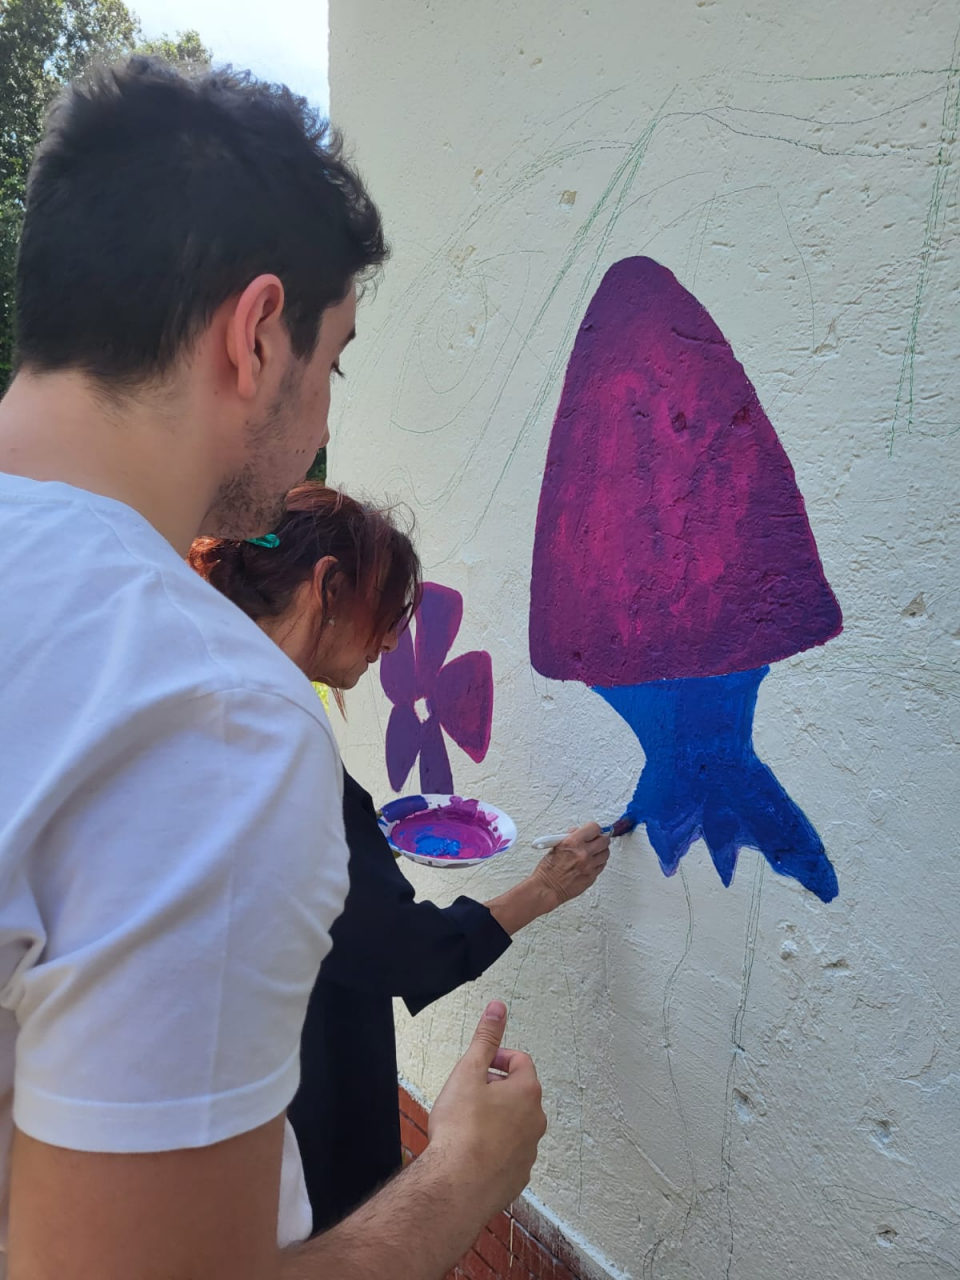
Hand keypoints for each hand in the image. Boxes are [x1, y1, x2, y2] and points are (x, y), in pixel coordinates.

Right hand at [427, 1001, 545, 1218]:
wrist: (456, 1186)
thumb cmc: (460, 1132)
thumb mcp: (467, 1072)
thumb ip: (485, 1038)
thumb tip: (498, 1009)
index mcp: (527, 1092)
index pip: (520, 1061)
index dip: (497, 1059)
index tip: (477, 1068)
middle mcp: (535, 1121)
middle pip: (518, 1093)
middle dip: (494, 1090)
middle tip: (467, 1096)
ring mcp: (529, 1152)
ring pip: (514, 1125)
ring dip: (495, 1120)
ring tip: (465, 1126)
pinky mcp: (517, 1177)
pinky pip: (509, 1154)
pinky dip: (493, 1149)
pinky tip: (470, 1152)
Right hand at [531, 821, 610, 908]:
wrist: (547, 888)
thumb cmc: (548, 870)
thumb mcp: (556, 846)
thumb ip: (571, 837)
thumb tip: (580, 832)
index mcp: (573, 842)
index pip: (594, 828)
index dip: (594, 828)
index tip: (593, 831)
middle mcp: (583, 853)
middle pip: (604, 840)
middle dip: (600, 839)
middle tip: (596, 840)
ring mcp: (589, 866)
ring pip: (606, 853)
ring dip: (600, 851)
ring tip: (593, 852)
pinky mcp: (592, 877)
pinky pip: (601, 866)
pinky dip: (598, 863)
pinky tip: (590, 863)